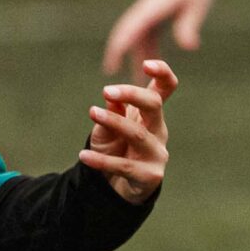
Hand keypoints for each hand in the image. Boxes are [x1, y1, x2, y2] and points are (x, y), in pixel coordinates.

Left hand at [81, 58, 175, 204]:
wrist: (115, 187)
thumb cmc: (113, 150)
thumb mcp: (106, 129)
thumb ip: (111, 114)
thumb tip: (112, 100)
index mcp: (151, 114)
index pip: (165, 88)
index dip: (162, 73)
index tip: (146, 64)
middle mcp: (158, 130)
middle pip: (154, 105)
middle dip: (132, 94)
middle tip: (107, 91)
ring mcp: (157, 153)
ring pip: (137, 134)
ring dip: (113, 122)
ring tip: (92, 113)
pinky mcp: (150, 176)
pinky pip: (124, 166)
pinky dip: (101, 160)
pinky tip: (84, 156)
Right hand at [101, 0, 216, 73]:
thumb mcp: (196, 6)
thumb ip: (189, 26)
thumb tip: (189, 47)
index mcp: (152, 9)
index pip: (130, 29)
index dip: (119, 47)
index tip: (111, 65)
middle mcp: (144, 12)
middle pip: (124, 34)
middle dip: (115, 52)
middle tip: (109, 72)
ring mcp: (147, 15)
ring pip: (133, 39)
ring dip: (130, 56)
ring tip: (132, 79)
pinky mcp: (152, 18)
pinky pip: (144, 39)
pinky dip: (142, 53)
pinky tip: (147, 69)